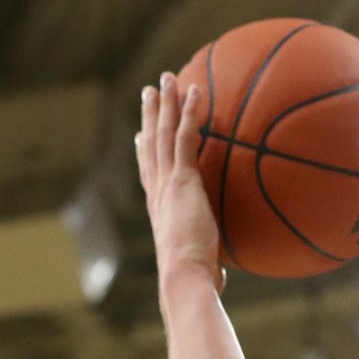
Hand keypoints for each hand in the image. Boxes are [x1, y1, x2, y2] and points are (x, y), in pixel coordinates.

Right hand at [137, 74, 221, 288]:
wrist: (184, 277)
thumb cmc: (193, 281)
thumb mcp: (200, 268)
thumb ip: (208, 266)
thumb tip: (218, 279)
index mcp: (158, 210)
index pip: (149, 174)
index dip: (143, 153)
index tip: (139, 136)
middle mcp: (158, 192)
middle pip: (150, 144)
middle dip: (150, 116)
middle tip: (149, 93)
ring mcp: (167, 183)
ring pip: (163, 134)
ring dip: (165, 103)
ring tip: (166, 78)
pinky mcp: (183, 179)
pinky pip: (186, 137)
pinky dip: (190, 112)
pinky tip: (195, 90)